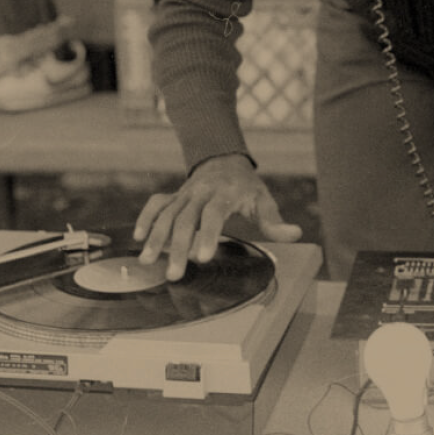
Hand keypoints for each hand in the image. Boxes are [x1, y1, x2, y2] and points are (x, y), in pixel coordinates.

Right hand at [133, 154, 301, 280]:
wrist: (224, 160)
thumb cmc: (246, 187)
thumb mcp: (264, 200)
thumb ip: (275, 221)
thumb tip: (296, 234)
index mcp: (226, 193)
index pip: (214, 214)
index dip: (208, 235)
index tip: (202, 258)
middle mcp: (202, 191)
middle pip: (186, 219)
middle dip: (178, 247)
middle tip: (174, 274)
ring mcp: (185, 193)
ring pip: (167, 214)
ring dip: (155, 237)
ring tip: (147, 261)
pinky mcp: (173, 195)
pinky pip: (156, 204)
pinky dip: (146, 218)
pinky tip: (137, 237)